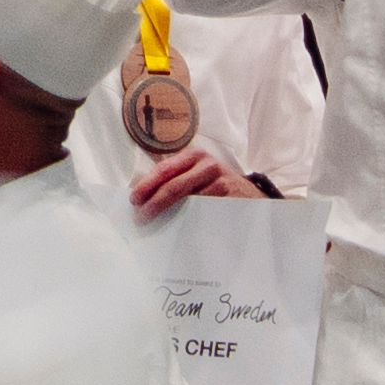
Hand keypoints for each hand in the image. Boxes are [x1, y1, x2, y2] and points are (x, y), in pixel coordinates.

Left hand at [125, 148, 249, 219]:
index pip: (164, 170)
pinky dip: (188, 220)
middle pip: (173, 185)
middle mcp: (206, 163)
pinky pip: (203, 210)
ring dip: (168, 214)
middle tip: (141, 217)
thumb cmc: (215, 184)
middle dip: (154, 203)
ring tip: (155, 224)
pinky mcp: (229, 195)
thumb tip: (141, 194)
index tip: (133, 200)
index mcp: (193, 155)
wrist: (250, 195)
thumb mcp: (196, 174)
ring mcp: (219, 179)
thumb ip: (174, 179)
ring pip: (187, 199)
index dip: (146, 186)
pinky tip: (179, 229)